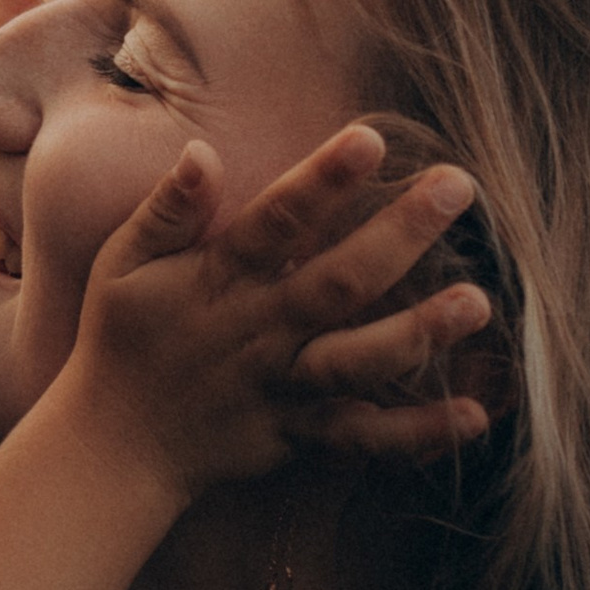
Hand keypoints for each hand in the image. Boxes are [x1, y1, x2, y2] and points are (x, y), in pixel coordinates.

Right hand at [68, 137, 490, 499]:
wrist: (111, 448)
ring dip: (418, 333)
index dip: (321, 181)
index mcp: (216, 280)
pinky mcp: (297, 436)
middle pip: (336, 282)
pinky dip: (418, 433)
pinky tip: (475, 416)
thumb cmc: (121, 340)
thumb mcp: (122, 263)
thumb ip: (166, 209)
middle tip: (459, 187)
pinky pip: (362, 439)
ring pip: (356, 363)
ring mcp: (280, 388)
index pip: (273, 222)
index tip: (372, 141)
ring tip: (478, 304)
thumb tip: (201, 153)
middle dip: (400, 234)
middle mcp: (257, 332)